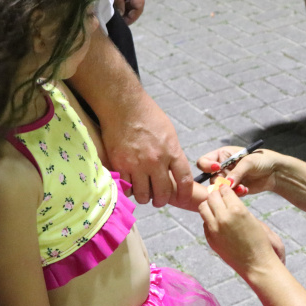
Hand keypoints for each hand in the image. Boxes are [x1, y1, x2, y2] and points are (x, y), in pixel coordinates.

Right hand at [100, 93, 192, 207]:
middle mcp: (156, 161)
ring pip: (143, 195)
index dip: (185, 194)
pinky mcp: (120, 164)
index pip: (185, 180)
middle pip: (163, 193)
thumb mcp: (169, 134)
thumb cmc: (148, 116)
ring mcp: (137, 164)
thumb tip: (174, 172)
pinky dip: (129, 189)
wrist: (123, 105)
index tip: (183, 198)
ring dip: (145, 197)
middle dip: (162, 200)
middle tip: (159, 200)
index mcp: (172, 151)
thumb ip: (173, 154)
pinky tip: (130, 184)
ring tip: (144, 193)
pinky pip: (126, 187)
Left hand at [107, 0, 144, 24]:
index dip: (131, 17)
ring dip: (119, 7)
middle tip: (112, 20)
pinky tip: (108, 4)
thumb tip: (119, 14)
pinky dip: (116, 1)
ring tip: (108, 13)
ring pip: (126, 2)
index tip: (122, 24)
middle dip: (124, 14)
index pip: (138, 7)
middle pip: (132, 6)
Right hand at [195, 147, 279, 195]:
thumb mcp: (249, 162)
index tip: (216, 168)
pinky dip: (236, 193)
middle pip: (210, 178)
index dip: (206, 166)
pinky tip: (245, 190)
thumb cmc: (262, 160)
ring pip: (219, 188)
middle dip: (220, 182)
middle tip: (230, 184)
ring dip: (229, 189)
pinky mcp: (233, 189)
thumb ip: (236, 172)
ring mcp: (227, 179)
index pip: (204, 162)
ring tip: (242, 188)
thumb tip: (226, 183)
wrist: (275, 172)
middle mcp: (222, 167)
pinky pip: (228, 194)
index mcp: (222, 155)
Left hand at [198, 185, 282, 278]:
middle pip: (211, 196)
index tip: (227, 191)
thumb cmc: (261, 242)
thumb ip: (238, 207)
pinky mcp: (210, 239)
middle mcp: (223, 218)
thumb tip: (227, 199)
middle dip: (216, 195)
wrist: (257, 265)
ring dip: (210, 206)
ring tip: (219, 210)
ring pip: (203, 208)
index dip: (226, 189)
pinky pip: (205, 223)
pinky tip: (220, 224)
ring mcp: (214, 229)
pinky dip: (210, 220)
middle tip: (222, 198)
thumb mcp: (253, 219)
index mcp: (237, 210)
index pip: (224, 190)